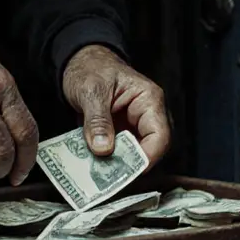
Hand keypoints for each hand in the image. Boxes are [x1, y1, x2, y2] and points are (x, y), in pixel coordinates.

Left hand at [61, 45, 169, 165]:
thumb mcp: (91, 91)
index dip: (147, 156)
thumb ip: (97, 120)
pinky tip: (94, 167)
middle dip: (132, 164)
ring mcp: (134, 125)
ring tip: (99, 174)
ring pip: (135, 153)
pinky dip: (109, 160)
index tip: (126, 172)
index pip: (160, 135)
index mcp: (149, 100)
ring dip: (119, 164)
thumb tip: (103, 149)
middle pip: (151, 148)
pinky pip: (121, 151)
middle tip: (110, 178)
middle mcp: (147, 115)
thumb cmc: (90, 68)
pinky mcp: (121, 133)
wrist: (79, 61)